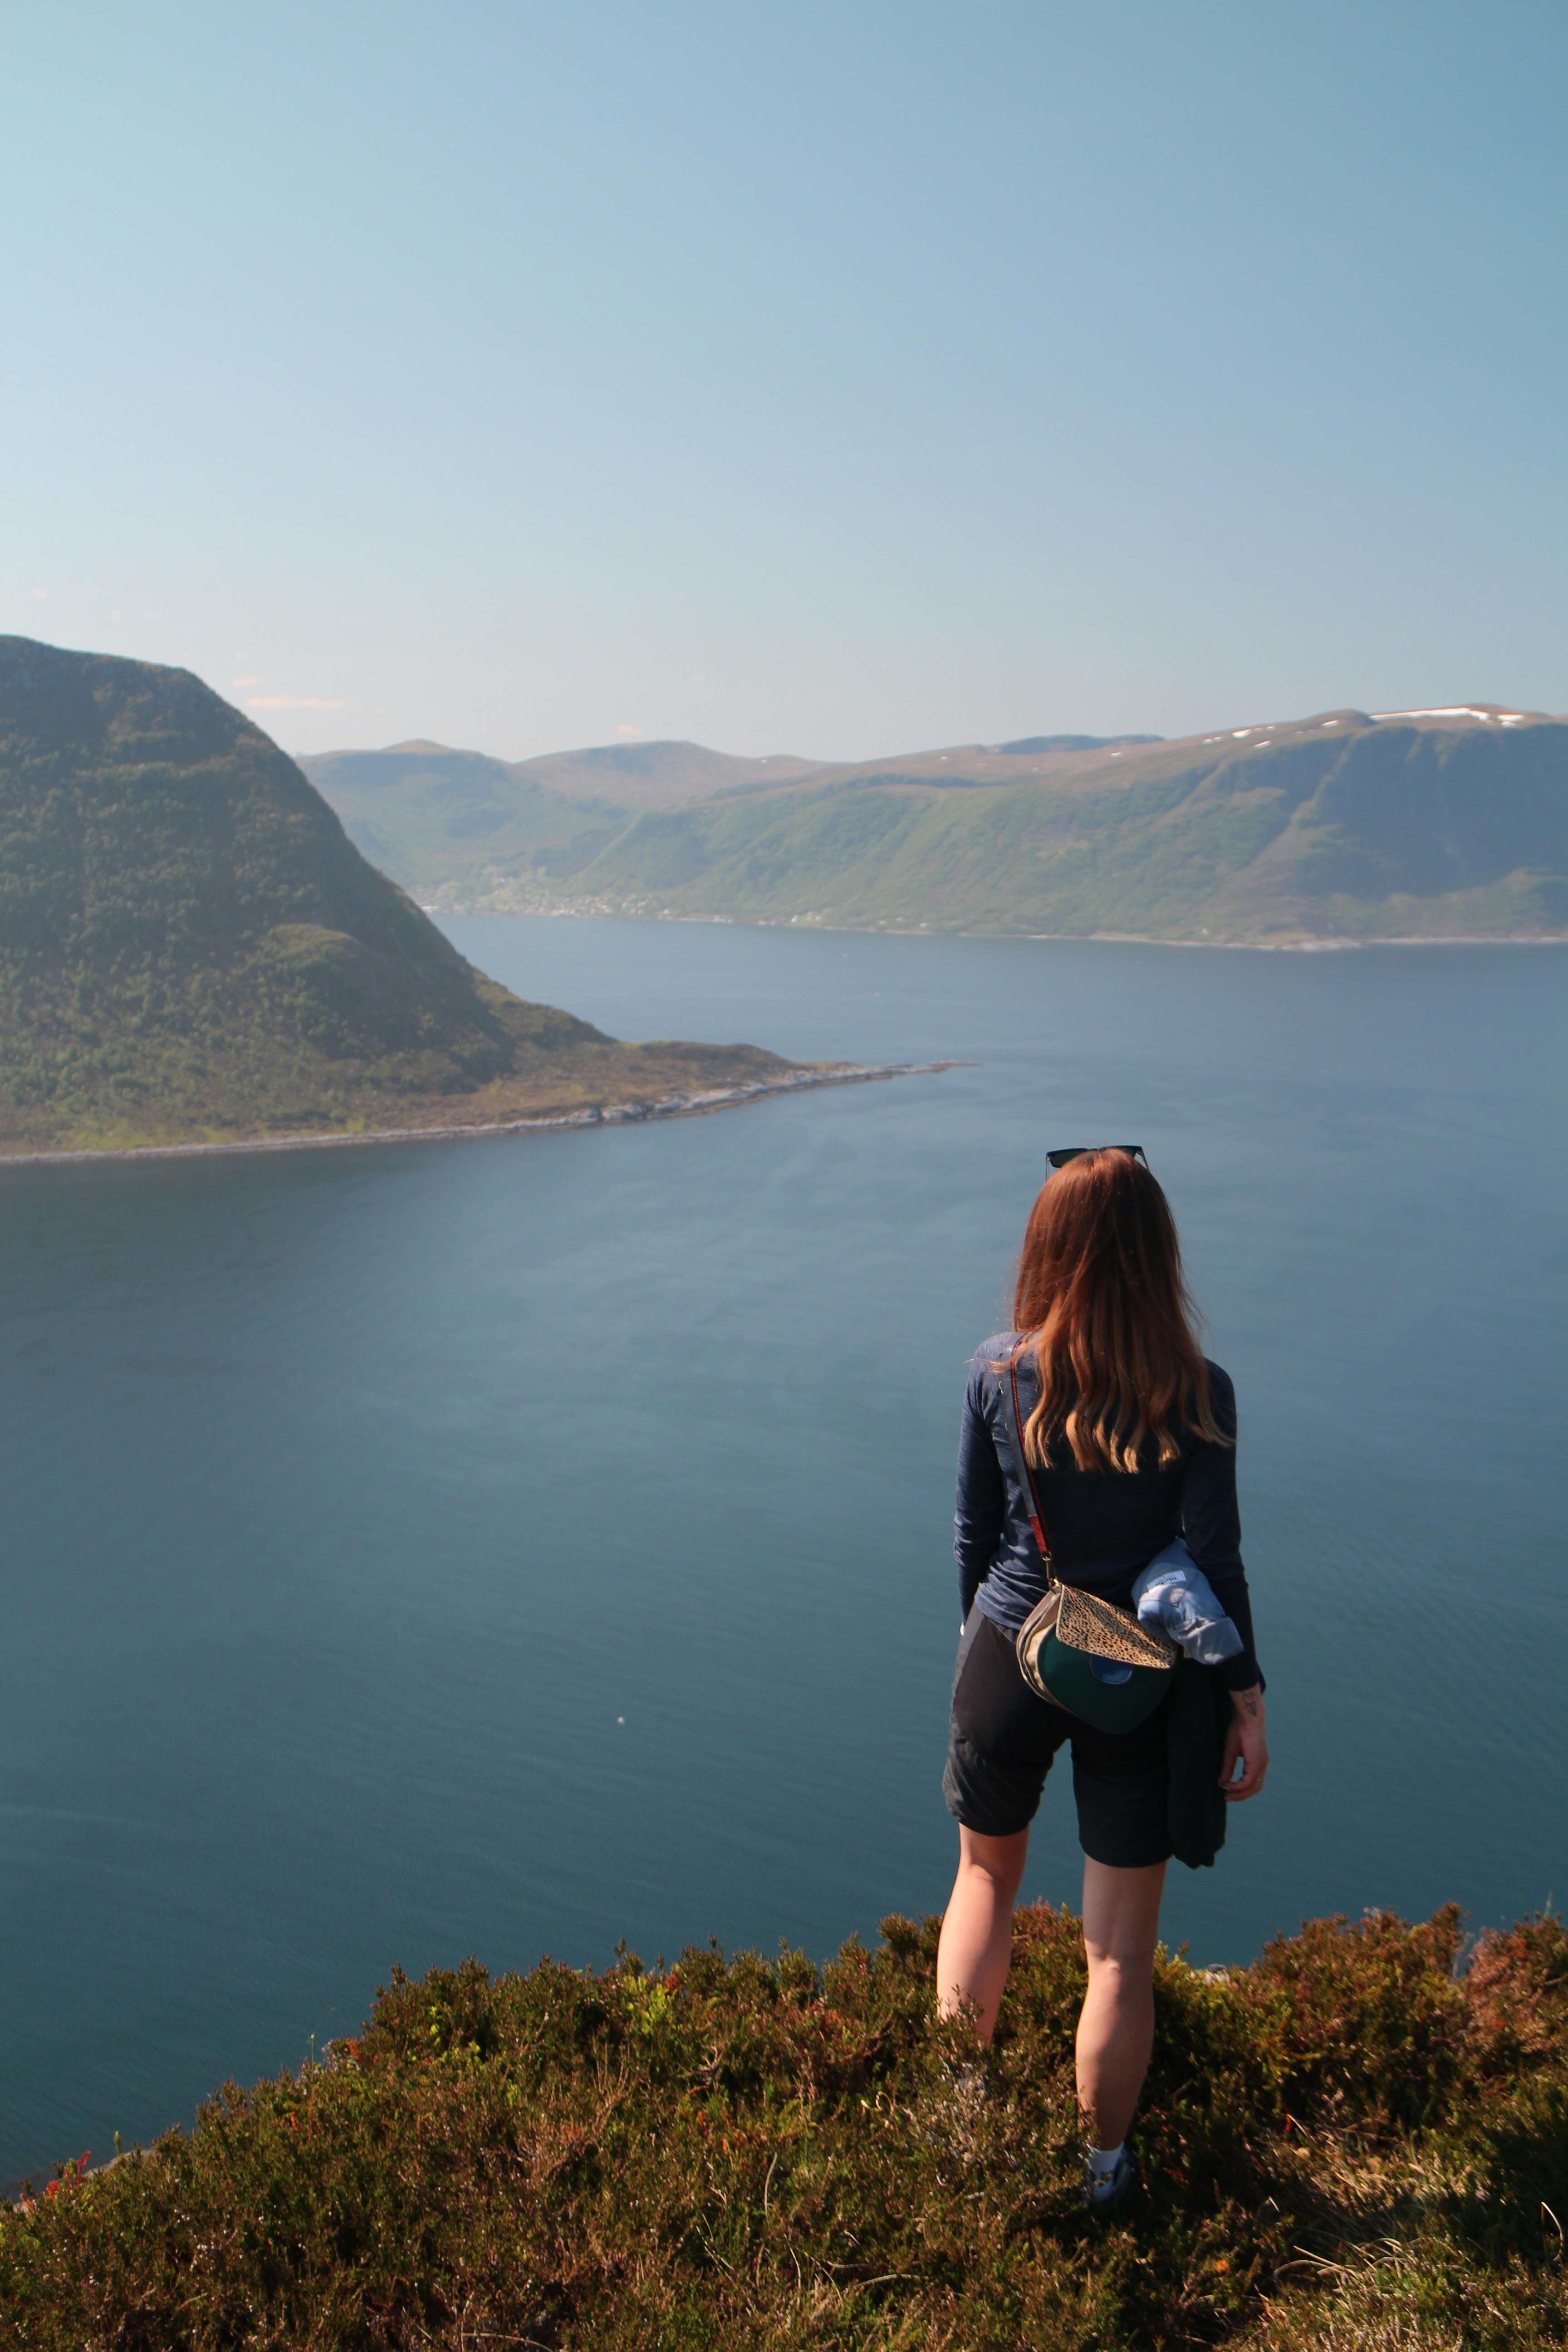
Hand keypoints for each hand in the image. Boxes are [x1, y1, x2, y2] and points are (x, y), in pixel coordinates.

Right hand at [1220, 1685, 1267, 1801]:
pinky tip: (1228, 1785)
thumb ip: (1227, 1768)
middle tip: (1227, 1798)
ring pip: (1253, 1787)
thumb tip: (1221, 1783)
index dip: (1241, 1789)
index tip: (1227, 1791)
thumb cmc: (1239, 1731)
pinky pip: (1247, 1781)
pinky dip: (1237, 1786)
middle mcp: (1262, 1765)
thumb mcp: (1230, 1753)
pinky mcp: (1256, 1764)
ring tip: (1227, 1794)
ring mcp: (1261, 1765)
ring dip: (1239, 1793)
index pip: (1252, 1782)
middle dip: (1240, 1795)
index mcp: (1258, 1762)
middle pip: (1254, 1788)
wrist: (1246, 1719)